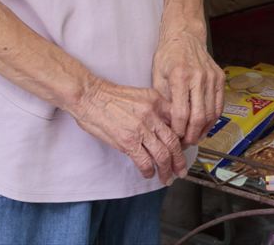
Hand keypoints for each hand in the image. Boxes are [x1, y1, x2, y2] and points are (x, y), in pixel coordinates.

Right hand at [67, 76, 185, 182]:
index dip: (183, 139)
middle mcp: (152, 114)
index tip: (183, 149)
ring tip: (167, 178)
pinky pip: (145, 161)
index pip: (179, 122)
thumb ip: (155, 109)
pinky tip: (149, 174)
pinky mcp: (128, 141)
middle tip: (181, 170)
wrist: (89, 96)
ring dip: (167, 170)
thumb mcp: (140, 95)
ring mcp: (141, 129)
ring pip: (162, 154)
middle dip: (179, 160)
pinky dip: (149, 171)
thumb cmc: (111, 96)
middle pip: (174, 142)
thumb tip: (165, 127)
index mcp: (157, 101)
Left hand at [153, 21, 224, 146]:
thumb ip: (163, 101)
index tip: (174, 138)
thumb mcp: (157, 76)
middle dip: (191, 135)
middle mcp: (198, 76)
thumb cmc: (168, 56)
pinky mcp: (220, 78)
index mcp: (180, 76)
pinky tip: (204, 126)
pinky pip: (219, 105)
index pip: (181, 113)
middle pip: (198, 116)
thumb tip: (166, 126)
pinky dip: (212, 119)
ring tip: (194, 137)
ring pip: (211, 113)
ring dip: (203, 130)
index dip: (178, 131)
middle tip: (185, 144)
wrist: (185, 36)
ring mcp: (212, 77)